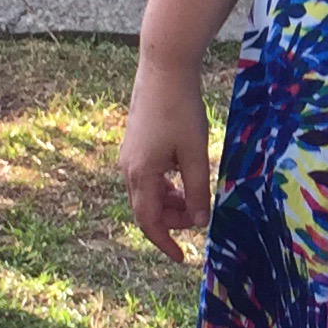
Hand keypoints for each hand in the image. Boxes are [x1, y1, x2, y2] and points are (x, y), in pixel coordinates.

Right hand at [120, 51, 211, 260]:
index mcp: (141, 175)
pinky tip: (183, 177)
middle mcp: (128, 169)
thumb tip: (199, 223)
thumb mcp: (195, 153)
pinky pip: (147, 177)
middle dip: (172, 221)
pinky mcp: (134, 145)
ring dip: (170, 203)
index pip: (149, 222)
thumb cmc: (181, 110)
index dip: (165, 243)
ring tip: (195, 198)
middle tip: (199, 218)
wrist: (163, 68)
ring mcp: (128, 157)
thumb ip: (197, 190)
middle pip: (147, 210)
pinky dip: (164, 186)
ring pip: (147, 193)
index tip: (182, 258)